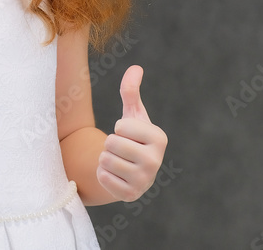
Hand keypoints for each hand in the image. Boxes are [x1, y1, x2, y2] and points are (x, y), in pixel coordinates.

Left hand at [96, 65, 167, 201]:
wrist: (130, 169)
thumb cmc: (132, 137)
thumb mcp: (132, 114)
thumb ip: (131, 91)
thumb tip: (135, 68)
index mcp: (159, 139)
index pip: (121, 127)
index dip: (119, 128)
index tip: (128, 134)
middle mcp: (156, 161)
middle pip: (112, 144)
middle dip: (110, 144)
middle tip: (121, 149)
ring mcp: (144, 180)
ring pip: (105, 160)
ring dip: (106, 159)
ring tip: (119, 161)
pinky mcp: (130, 195)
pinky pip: (103, 177)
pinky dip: (104, 174)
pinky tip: (116, 175)